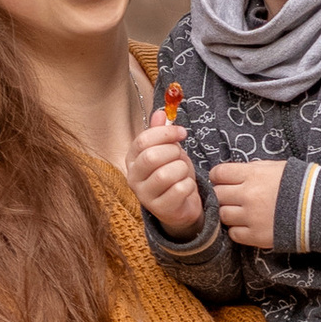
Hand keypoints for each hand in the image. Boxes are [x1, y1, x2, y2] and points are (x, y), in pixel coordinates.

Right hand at [127, 115, 203, 235]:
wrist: (181, 205)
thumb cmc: (173, 175)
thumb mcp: (168, 150)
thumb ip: (162, 133)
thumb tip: (161, 112)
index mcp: (132, 159)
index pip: (143, 140)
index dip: (166, 133)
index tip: (182, 133)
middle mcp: (133, 178)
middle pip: (152, 157)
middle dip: (173, 153)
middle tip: (180, 157)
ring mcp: (144, 196)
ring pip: (165, 174)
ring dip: (182, 169)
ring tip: (183, 173)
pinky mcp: (160, 209)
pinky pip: (179, 189)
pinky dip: (188, 185)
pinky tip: (186, 188)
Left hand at [208, 156, 285, 248]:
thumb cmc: (301, 184)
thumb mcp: (277, 167)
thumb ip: (252, 170)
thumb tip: (233, 175)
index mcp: (252, 174)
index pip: (218, 173)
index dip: (218, 177)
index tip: (223, 181)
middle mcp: (248, 195)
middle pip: (217, 195)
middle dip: (222, 195)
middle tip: (232, 197)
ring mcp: (251, 217)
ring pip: (223, 215)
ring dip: (229, 213)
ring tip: (242, 212)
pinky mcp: (256, 236)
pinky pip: (234, 234)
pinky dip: (237, 230)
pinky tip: (248, 225)